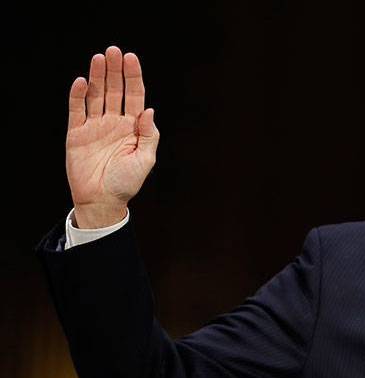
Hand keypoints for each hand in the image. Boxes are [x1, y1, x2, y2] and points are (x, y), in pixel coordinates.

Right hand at [66, 46, 158, 227]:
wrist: (102, 201)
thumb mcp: (145, 159)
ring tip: (99, 58)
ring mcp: (95, 126)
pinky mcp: (76, 133)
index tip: (131, 58)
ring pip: (95, 95)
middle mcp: (114, 122)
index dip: (133, 77)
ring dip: (97, 77)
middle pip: (114, 90)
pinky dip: (77, 95)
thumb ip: (149, 134)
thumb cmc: (127, 183)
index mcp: (133, 127)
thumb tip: (149, 110)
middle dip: (115, 70)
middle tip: (113, 51)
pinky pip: (76, 110)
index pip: (134, 95)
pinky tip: (81, 81)